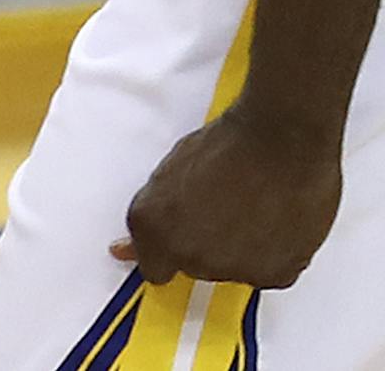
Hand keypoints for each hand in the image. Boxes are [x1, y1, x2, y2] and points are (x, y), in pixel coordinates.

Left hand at [113, 100, 340, 289]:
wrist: (279, 143)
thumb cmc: (227, 145)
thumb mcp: (171, 170)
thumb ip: (155, 210)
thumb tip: (140, 236)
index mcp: (155, 227)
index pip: (151, 266)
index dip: (164, 251)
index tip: (171, 243)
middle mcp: (190, 255)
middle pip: (193, 265)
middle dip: (201, 241)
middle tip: (217, 206)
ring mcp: (230, 269)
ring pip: (229, 269)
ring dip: (235, 248)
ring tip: (248, 207)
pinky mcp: (271, 276)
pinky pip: (264, 272)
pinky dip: (268, 254)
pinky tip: (270, 220)